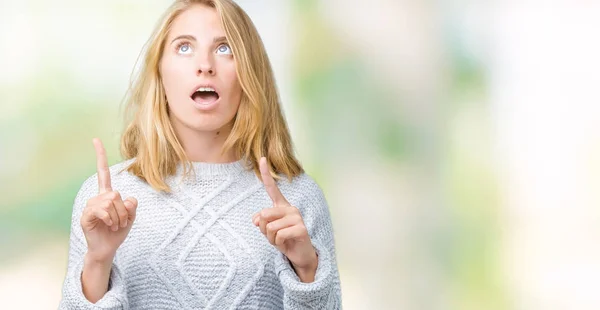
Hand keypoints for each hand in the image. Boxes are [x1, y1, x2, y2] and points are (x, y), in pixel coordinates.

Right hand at [80, 138, 137, 262]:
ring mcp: (90, 206)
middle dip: (124, 210)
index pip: (103, 172)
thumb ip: (132, 206)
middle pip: (116, 194)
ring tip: (115, 226)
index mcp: (107, 194)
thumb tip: (128, 199)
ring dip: (118, 217)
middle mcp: (97, 197)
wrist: (107, 248)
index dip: (100, 156)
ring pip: (111, 202)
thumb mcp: (131, 217)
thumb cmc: (118, 231)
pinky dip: (111, 220)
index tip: (95, 139)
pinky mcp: (86, 216)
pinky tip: (109, 226)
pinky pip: (103, 211)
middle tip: (122, 222)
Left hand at [252, 157, 317, 280]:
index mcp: (282, 206)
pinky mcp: (301, 228)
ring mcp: (297, 217)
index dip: (266, 174)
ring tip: (281, 241)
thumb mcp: (268, 231)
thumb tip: (257, 220)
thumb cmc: (284, 240)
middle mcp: (290, 208)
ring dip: (271, 239)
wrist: (300, 255)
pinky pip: (279, 235)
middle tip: (274, 236)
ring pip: (269, 227)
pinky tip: (287, 244)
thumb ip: (261, 222)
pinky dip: (278, 244)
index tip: (261, 158)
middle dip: (264, 230)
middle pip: (264, 215)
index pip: (272, 188)